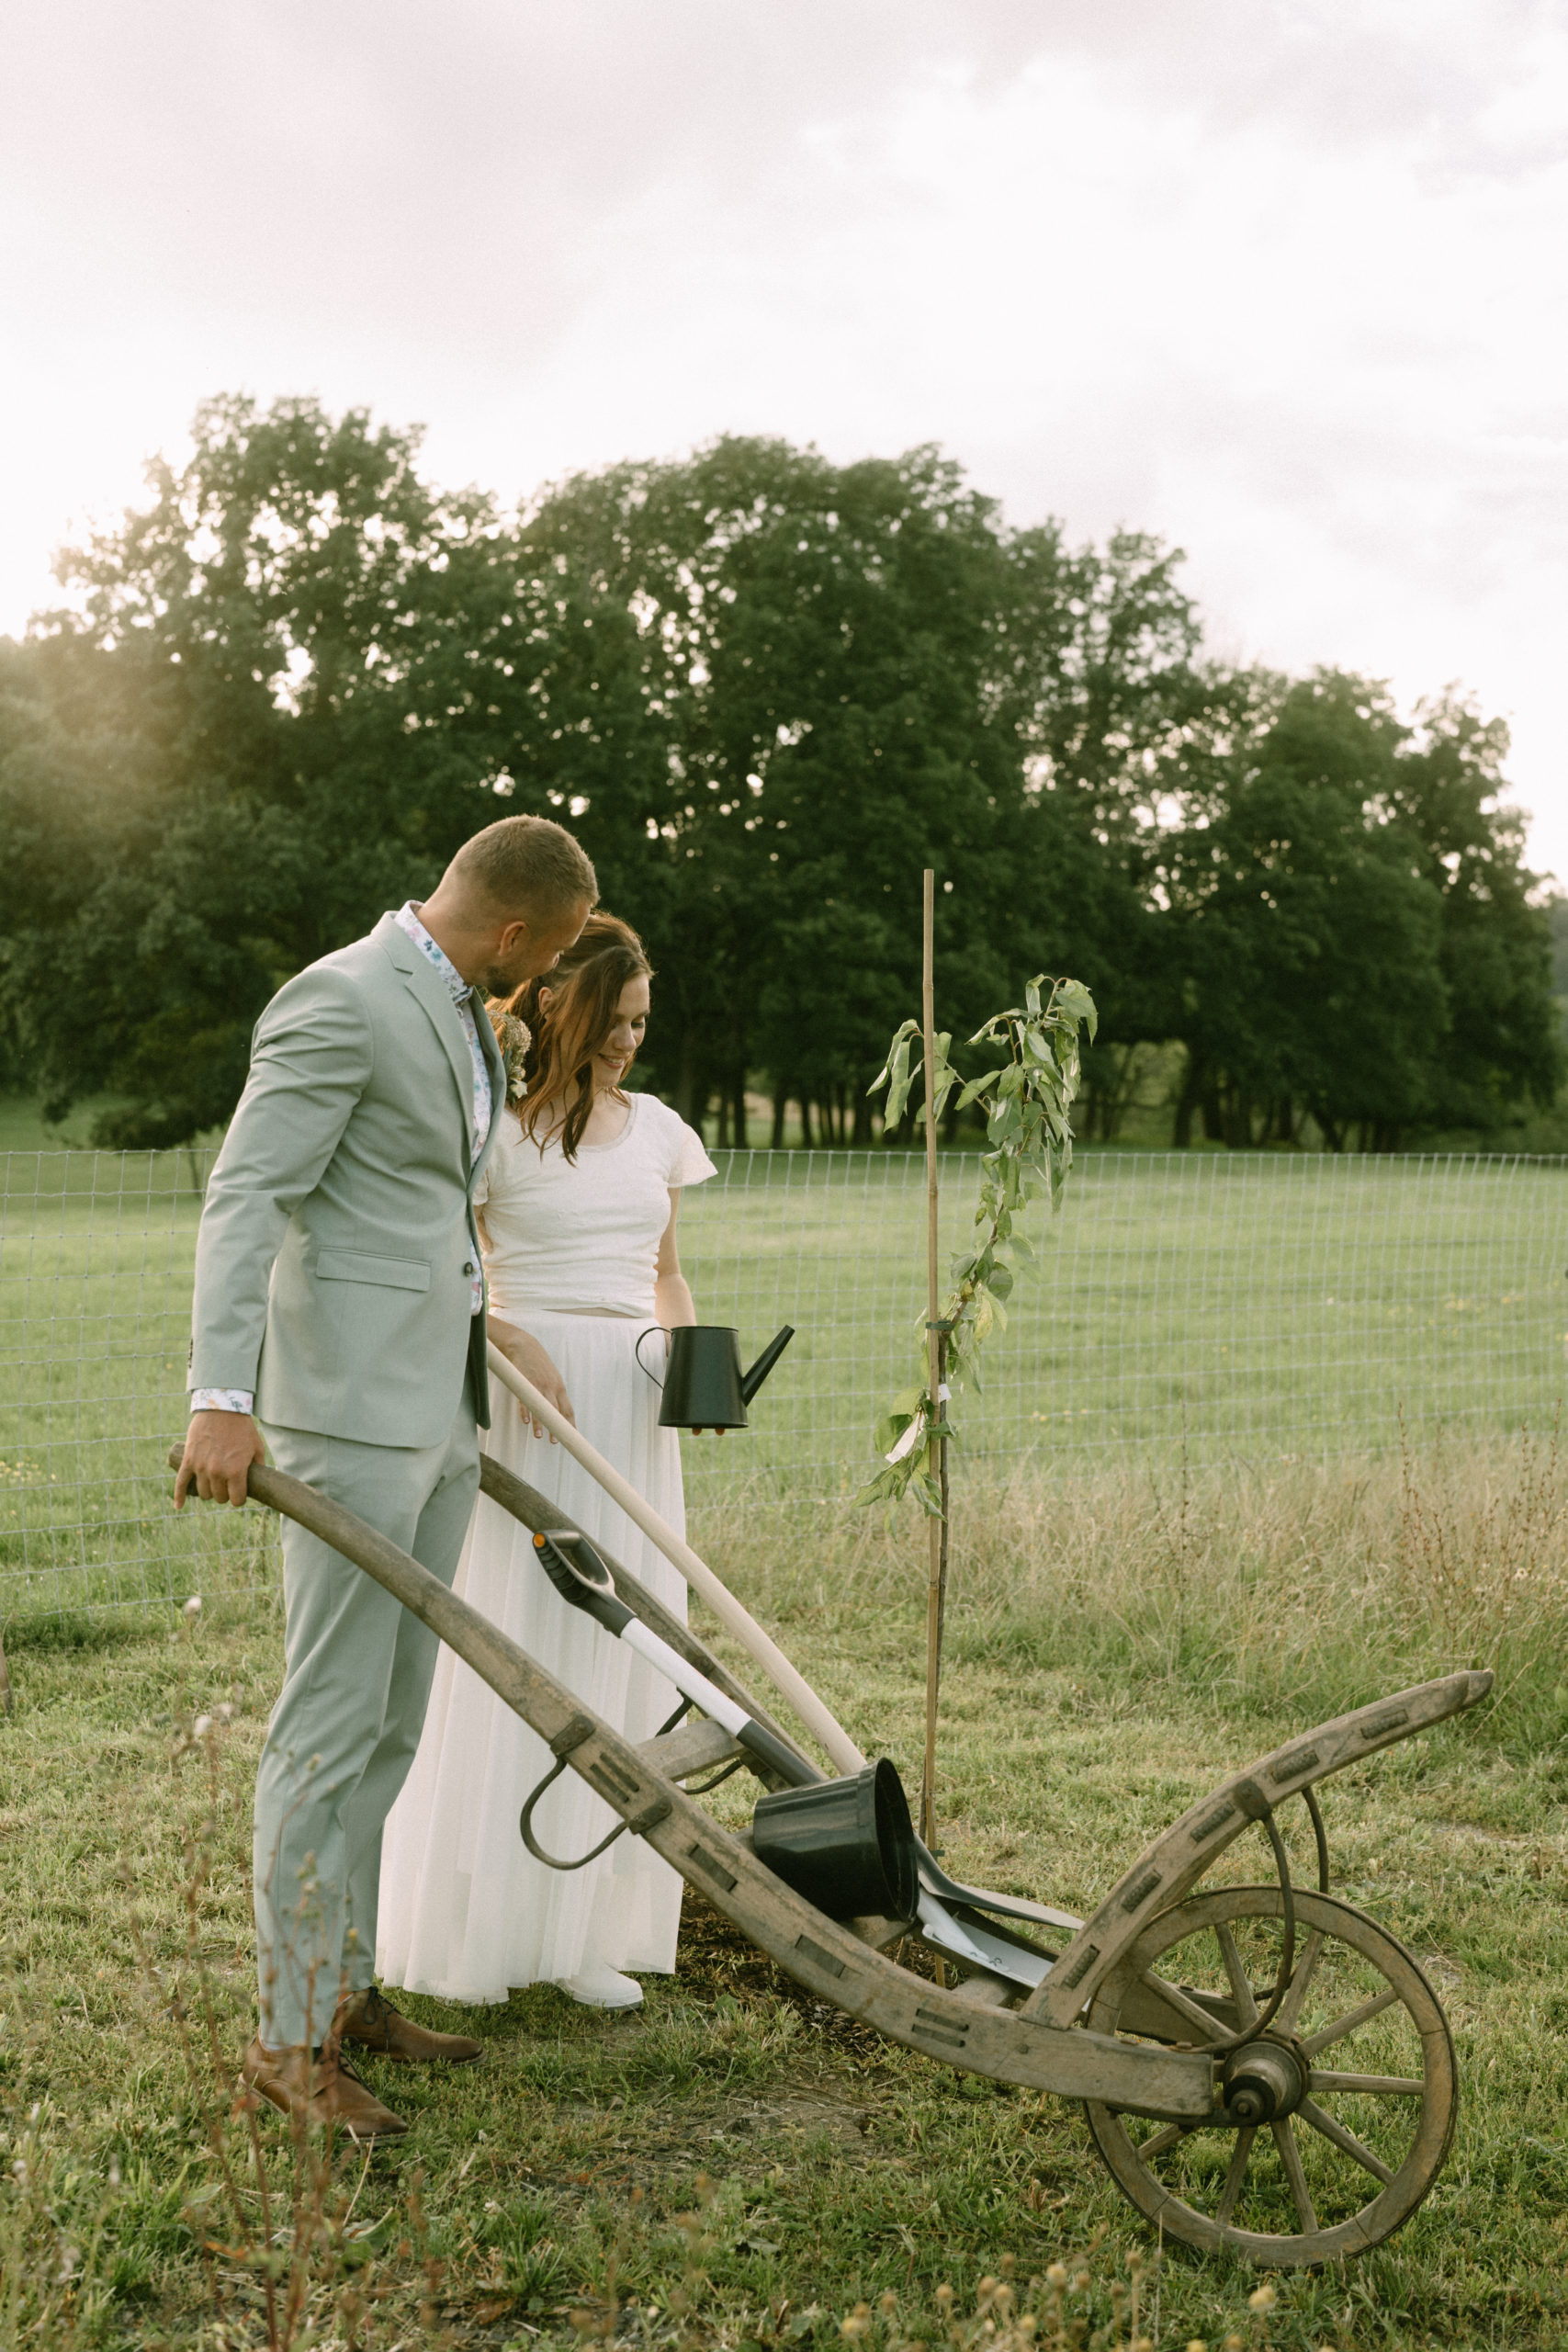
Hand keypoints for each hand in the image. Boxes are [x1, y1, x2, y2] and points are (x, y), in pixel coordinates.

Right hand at [175, 1410, 266, 1508]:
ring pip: (203, 1493)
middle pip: (219, 1497)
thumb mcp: (257, 1447)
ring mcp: (201, 1467)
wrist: (222, 1409)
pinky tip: (179, 1506)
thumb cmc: (242, 1428)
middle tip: (228, 1485)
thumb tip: (260, 1482)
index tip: (239, 1494)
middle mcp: (217, 1472)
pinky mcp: (188, 1460)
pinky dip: (179, 1496)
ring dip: (209, 1491)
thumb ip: (259, 1467)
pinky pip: (180, 1483)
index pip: (236, 1500)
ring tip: (214, 1483)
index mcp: (236, 1471)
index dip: (239, 1498)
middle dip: (225, 1494)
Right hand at [488, 1317, 575, 1439]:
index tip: (570, 1436)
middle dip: (557, 1427)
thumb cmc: (538, 1364)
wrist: (524, 1346)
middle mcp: (551, 1387)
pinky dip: (525, 1411)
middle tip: (555, 1441)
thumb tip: (556, 1410)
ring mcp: (538, 1384)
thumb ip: (554, 1392)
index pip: (567, 1409)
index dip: (569, 1423)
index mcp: (559, 1387)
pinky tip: (525, 1421)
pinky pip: (525, 1399)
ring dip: (540, 1422)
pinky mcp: (525, 1382)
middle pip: (556, 1411)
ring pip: (541, 1407)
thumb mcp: (551, 1377)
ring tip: (539, 1435)